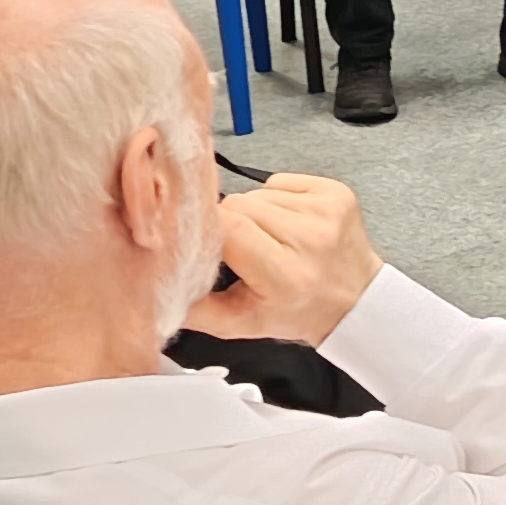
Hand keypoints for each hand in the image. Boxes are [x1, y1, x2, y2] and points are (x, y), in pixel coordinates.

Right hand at [187, 170, 382, 345]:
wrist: (353, 300)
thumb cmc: (296, 310)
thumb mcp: (239, 323)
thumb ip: (192, 308)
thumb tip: (151, 283)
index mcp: (285, 274)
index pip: (229, 226)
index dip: (208, 227)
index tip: (201, 237)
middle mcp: (310, 238)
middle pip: (239, 204)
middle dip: (230, 222)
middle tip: (240, 247)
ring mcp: (327, 211)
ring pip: (257, 192)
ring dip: (253, 211)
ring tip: (267, 238)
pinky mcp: (336, 192)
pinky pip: (279, 181)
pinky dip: (274, 198)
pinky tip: (286, 223)